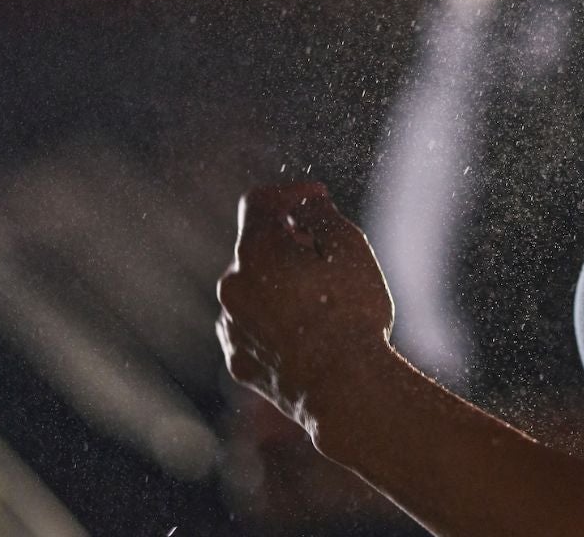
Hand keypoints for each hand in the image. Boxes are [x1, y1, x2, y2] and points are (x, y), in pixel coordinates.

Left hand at [216, 181, 394, 452]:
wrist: (345, 390)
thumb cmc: (353, 315)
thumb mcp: (350, 249)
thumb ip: (322, 215)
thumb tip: (307, 204)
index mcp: (255, 253)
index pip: (259, 202)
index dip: (290, 193)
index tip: (317, 200)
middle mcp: (231, 286)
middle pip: (257, 248)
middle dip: (289, 245)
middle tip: (330, 258)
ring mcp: (230, 326)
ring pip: (253, 290)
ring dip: (280, 286)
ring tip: (324, 305)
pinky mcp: (237, 360)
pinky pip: (252, 328)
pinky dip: (274, 323)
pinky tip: (308, 336)